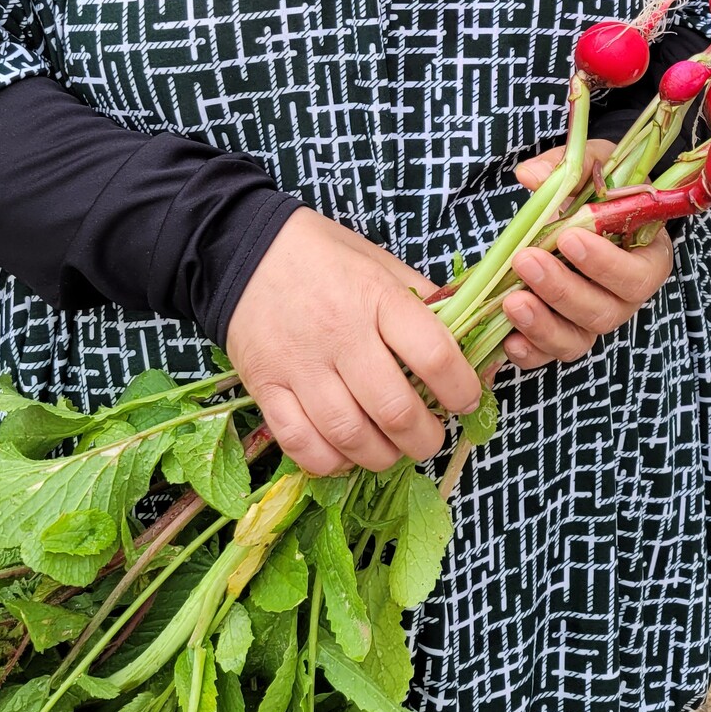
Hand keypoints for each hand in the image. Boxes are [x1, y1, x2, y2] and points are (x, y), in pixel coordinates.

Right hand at [225, 207, 480, 477]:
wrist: (241, 248)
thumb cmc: (320, 256)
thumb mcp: (379, 262)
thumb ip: (424, 300)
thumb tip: (470, 337)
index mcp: (376, 298)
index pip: (433, 356)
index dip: (461, 389)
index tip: (466, 400)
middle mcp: (340, 335)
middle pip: (394, 410)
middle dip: (425, 438)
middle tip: (429, 436)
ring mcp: (300, 366)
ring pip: (350, 436)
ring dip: (383, 456)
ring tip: (392, 449)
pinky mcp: (266, 388)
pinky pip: (302, 445)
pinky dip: (331, 463)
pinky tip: (346, 454)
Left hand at [505, 138, 673, 367]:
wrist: (587, 208)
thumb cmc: (600, 188)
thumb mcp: (595, 166)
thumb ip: (570, 168)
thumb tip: (532, 176)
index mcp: (645, 259)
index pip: (636, 275)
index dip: (604, 263)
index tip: (568, 237)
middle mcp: (623, 298)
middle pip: (603, 312)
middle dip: (562, 289)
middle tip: (526, 260)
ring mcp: (592, 320)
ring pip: (577, 340)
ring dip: (543, 325)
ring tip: (511, 301)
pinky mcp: (563, 334)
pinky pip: (550, 353)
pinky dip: (530, 352)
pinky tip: (508, 341)